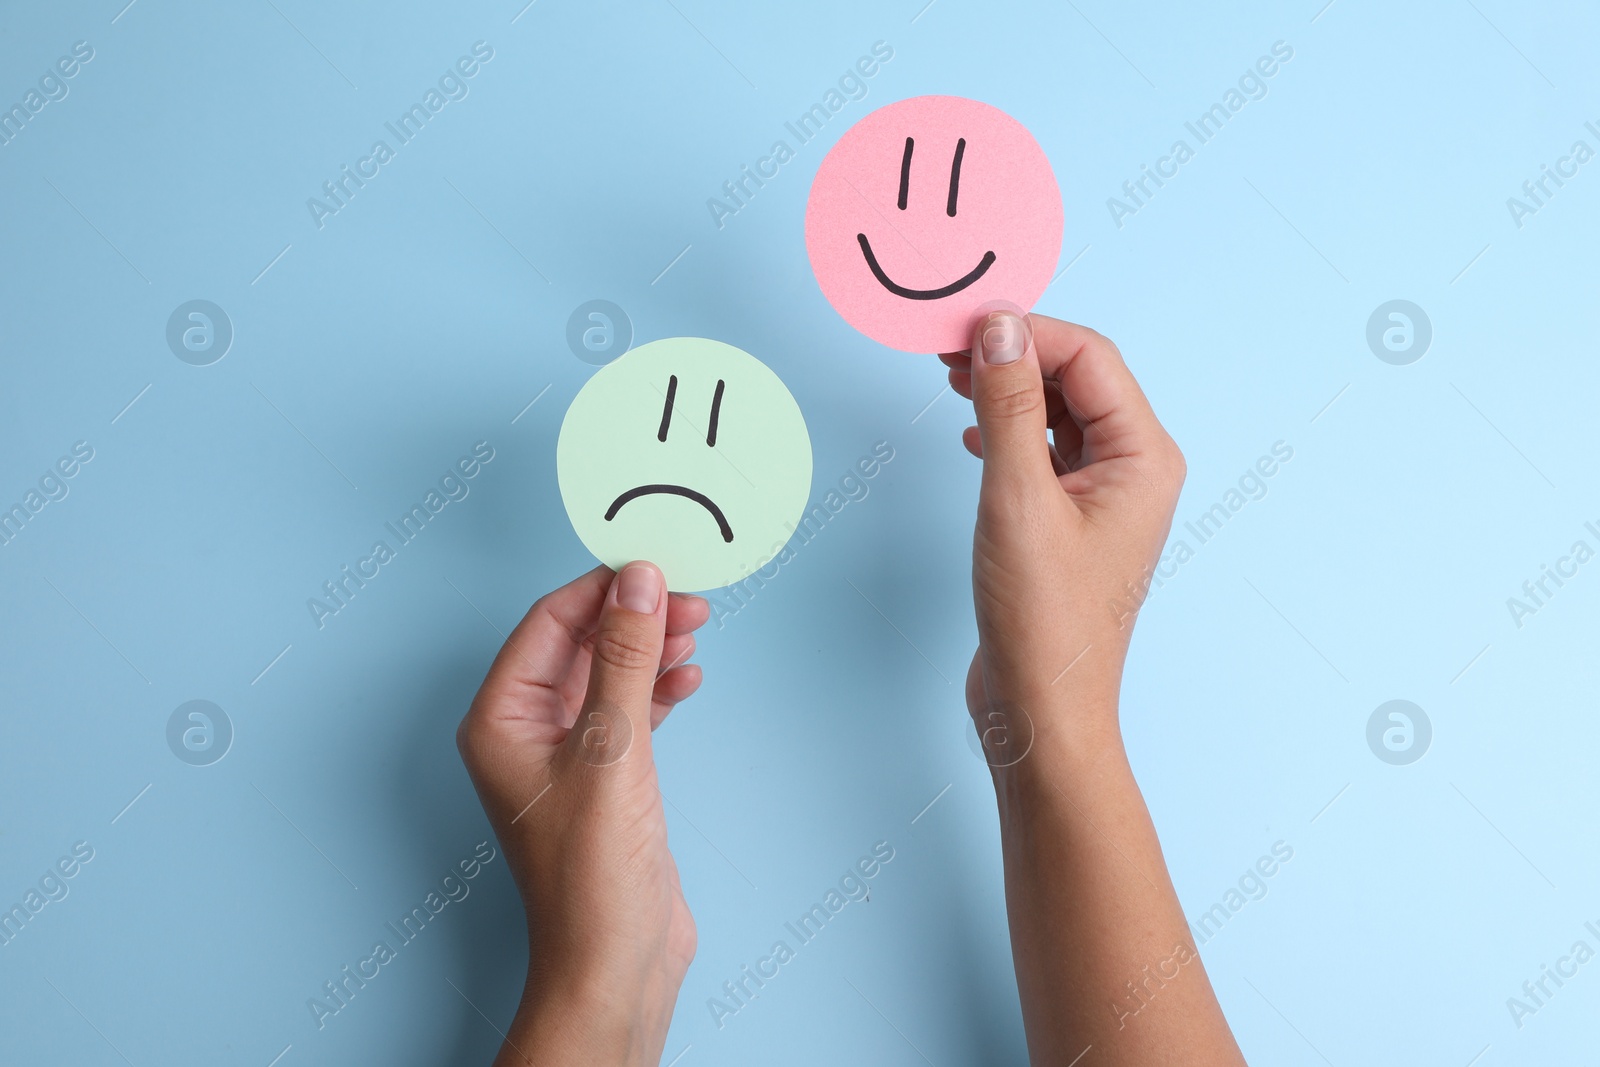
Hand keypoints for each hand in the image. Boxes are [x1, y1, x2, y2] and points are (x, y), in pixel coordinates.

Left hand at [456, 563, 709, 1065]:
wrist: (616, 958)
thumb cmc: (592, 874)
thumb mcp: (612, 748)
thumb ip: (624, 658)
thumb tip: (637, 583)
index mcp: (500, 720)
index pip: (547, 624)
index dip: (600, 589)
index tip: (651, 566)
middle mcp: (523, 733)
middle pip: (577, 644)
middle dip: (631, 616)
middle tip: (685, 597)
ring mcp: (564, 756)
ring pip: (605, 674)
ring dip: (648, 648)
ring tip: (693, 627)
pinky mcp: (603, 779)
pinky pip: (627, 710)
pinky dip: (657, 689)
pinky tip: (687, 677)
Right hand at [940, 312, 1186, 741]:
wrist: (1042, 708)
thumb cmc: (1043, 620)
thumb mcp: (1017, 498)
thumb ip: (1009, 405)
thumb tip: (998, 328)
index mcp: (1143, 457)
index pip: (1089, 356)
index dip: (1026, 331)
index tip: (963, 324)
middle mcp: (1134, 469)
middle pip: (1077, 376)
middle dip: (1015, 354)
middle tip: (947, 346)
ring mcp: (1104, 497)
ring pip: (1059, 412)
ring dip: (1008, 389)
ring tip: (953, 378)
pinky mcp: (1070, 521)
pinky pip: (1044, 451)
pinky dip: (1007, 431)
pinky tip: (972, 435)